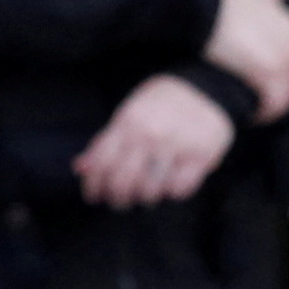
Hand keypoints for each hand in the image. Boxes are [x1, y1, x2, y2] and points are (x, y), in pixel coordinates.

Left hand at [71, 74, 236, 208]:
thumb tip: (81, 168)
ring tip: (147, 191)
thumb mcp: (130, 113)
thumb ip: (106, 141)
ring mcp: (176, 145)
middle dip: (118, 199)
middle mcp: (150, 134)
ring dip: (146, 197)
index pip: (101, 163)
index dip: (94, 186)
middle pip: (123, 182)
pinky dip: (172, 192)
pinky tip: (171, 183)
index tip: (94, 196)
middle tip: (121, 201)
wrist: (207, 87)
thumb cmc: (162, 103)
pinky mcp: (201, 156)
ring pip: (150, 190)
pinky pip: (179, 190)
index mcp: (128, 121)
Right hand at [205, 0, 288, 121]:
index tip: (267, 88)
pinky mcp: (268, 77)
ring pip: (283, 100)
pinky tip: (241, 111)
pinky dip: (258, 112)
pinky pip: (270, 106)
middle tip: (253, 100)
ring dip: (266, 107)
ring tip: (244, 108)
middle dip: (277, 96)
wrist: (199, 5)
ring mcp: (283, 62)